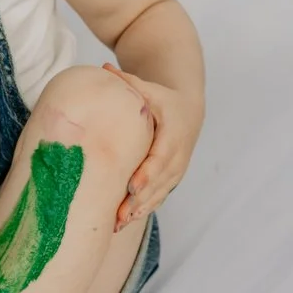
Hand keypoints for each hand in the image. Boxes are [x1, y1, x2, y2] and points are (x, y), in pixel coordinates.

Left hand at [102, 65, 198, 228]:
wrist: (189, 111)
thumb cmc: (163, 99)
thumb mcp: (150, 89)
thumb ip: (128, 82)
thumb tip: (103, 69)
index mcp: (173, 134)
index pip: (161, 158)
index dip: (147, 174)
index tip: (132, 187)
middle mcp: (178, 155)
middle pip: (159, 182)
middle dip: (139, 200)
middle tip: (119, 215)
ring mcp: (177, 170)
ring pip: (159, 194)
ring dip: (140, 210)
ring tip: (118, 223)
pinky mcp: (171, 179)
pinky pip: (159, 197)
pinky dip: (143, 209)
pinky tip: (125, 220)